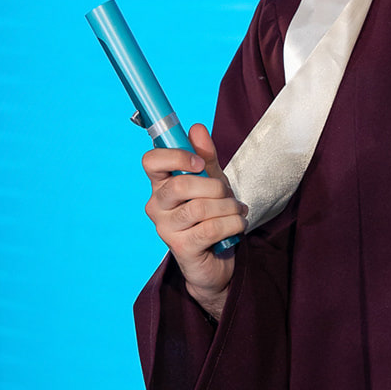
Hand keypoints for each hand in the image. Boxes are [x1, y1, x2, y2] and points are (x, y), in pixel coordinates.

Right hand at [143, 123, 245, 316]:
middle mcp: (157, 206)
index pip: (151, 161)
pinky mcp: (182, 248)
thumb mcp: (212, 181)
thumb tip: (196, 128)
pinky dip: (233, 223)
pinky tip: (239, 224)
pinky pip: (211, 228)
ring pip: (199, 208)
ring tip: (238, 210)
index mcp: (160, 185)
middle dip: (213, 186)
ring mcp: (166, 229)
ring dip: (228, 207)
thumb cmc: (212, 216)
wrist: (218, 261)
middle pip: (179, 186)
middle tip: (228, 194)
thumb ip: (205, 156)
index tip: (198, 163)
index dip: (176, 156)